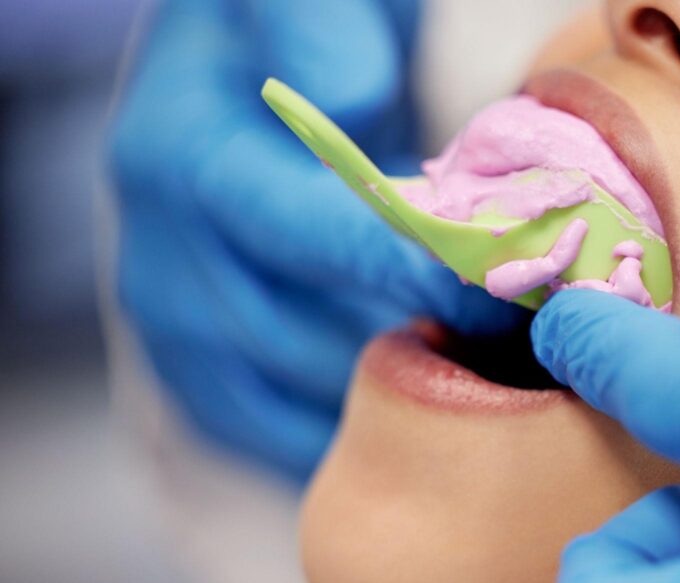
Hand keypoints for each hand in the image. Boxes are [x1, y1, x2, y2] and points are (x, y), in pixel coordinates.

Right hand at [109, 0, 518, 479]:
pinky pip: (258, 430)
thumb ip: (319, 26)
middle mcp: (159, 250)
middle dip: (409, 349)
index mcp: (184, 156)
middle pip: (294, 335)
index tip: (501, 288)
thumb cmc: (282, 35)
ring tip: (472, 390)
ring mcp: (169, 320)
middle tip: (509, 356)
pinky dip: (333, 435)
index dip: (408, 270)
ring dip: (378, 400)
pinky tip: (407, 420)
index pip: (305, 234)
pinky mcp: (192, 365)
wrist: (228, 81)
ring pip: (281, 396)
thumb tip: (346, 100)